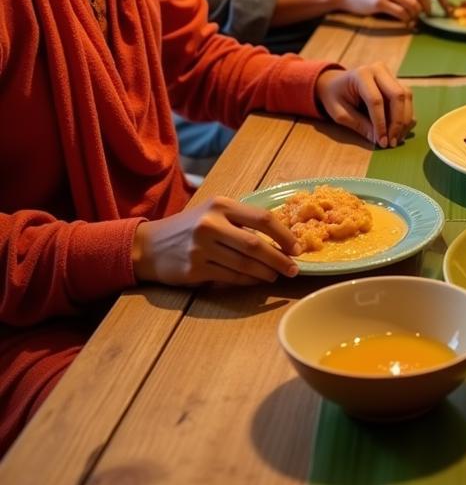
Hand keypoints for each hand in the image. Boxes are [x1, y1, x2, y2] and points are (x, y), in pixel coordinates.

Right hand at [132, 197, 299, 285]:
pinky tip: (258, 280)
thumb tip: (281, 238)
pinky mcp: (194, 270)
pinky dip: (249, 280)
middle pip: (256, 245)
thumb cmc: (190, 227)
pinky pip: (230, 277)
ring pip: (244, 264)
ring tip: (278, 275)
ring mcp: (201, 248)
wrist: (149, 245)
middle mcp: (211, 224)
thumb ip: (241, 220)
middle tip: (295, 268)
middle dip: (280, 258)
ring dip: (266, 272)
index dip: (284, 235)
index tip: (298, 248)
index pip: (262, 219)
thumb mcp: (214, 212)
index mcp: (221, 205)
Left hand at [316, 63, 414, 147]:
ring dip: (405, 119)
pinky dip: (406, 115)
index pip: (376, 100)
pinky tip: (399, 130)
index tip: (382, 141)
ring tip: (397, 138)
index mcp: (361, 74)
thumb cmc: (334, 97)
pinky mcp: (395, 81)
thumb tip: (378, 140)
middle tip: (393, 141)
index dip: (381, 123)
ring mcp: (389, 74)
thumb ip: (359, 124)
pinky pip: (407, 98)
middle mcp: (378, 70)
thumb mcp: (339, 113)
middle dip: (398, 121)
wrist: (334, 82)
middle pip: (397, 95)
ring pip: (406, 96)